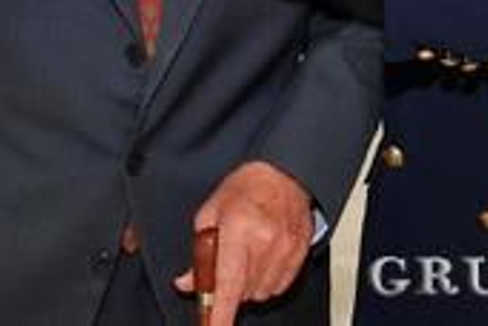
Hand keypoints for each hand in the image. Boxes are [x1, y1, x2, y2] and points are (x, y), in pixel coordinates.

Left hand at [173, 161, 313, 324]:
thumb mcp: (210, 213)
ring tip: (246, 254)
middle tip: (227, 261)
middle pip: (242, 292)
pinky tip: (263, 257)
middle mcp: (265, 241)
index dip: (220, 312)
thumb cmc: (246, 189)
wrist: (284, 174)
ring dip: (248, 285)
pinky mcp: (300, 256)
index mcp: (238, 227)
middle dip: (229, 286)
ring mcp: (285, 250)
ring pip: (260, 293)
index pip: (228, 282)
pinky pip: (278, 287)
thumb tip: (188, 284)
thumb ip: (198, 252)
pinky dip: (266, 280)